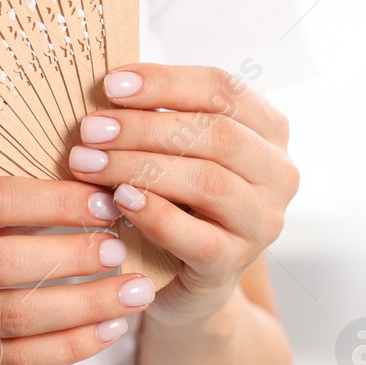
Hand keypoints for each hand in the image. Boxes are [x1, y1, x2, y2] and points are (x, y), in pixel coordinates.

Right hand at [0, 177, 160, 364]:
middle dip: (74, 254)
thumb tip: (81, 191)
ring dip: (85, 304)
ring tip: (132, 292)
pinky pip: (14, 361)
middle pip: (5, 261)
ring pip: (15, 316)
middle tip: (121, 248)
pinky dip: (67, 347)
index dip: (55, 200)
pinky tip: (104, 331)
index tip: (103, 200)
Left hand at [66, 64, 299, 332]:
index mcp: (267, 130)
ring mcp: (262, 222)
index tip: (111, 83)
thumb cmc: (173, 200)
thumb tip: (107, 86)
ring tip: (88, 162)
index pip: (223, 90)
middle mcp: (277, 174)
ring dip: (139, 166)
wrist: (181, 282)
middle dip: (144, 127)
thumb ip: (156, 118)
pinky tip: (120, 200)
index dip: (166, 82)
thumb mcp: (171, 152)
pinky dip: (155, 214)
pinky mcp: (233, 264)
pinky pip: (196, 237)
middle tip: (90, 129)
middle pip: (216, 134)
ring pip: (207, 181)